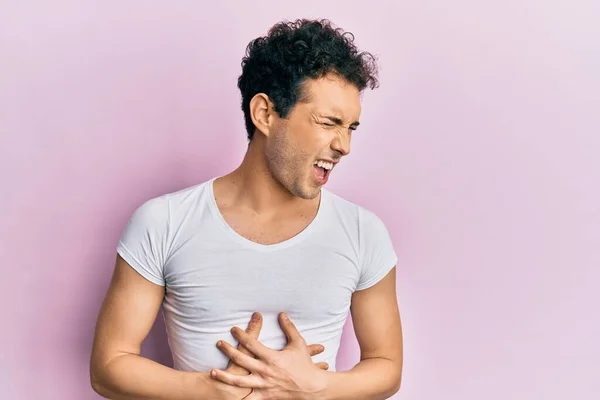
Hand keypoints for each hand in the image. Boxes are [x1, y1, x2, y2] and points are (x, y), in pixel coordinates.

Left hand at [211, 312, 329, 399]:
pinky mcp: (265, 396)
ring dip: (224, 377)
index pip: (251, 343)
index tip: (233, 329)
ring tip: (212, 372)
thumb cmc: (305, 365)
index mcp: (271, 357)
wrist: (312, 389)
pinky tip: (228, 397)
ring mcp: (263, 385)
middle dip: (228, 350)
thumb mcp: (298, 344)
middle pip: (241, 359)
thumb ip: (289, 328)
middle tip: (219, 343)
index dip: (241, 335)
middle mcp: (265, 371)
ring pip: (239, 381)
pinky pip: (249, 399)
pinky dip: (239, 398)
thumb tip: (282, 314)